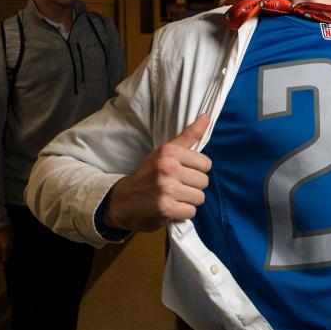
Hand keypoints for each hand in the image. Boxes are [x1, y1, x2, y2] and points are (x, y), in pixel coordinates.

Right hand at [106, 114, 210, 231]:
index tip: (183, 172)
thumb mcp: (164, 152)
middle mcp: (168, 168)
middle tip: (177, 186)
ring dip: (189, 201)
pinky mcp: (166, 209)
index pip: (206, 163)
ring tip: (174, 197)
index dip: (197, 170)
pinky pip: (191, 212)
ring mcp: (167, 189)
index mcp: (169, 152)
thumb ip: (188, 136)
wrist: (122, 200)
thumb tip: (207, 117)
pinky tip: (171, 208)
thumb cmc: (148, 175)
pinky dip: (182, 212)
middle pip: (204, 182)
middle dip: (193, 187)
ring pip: (199, 198)